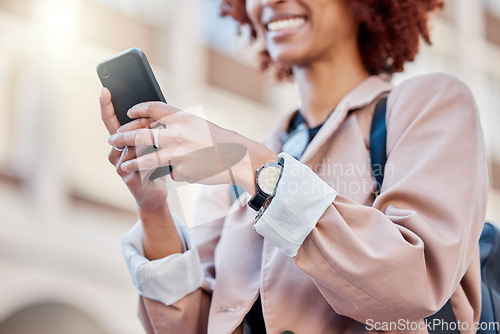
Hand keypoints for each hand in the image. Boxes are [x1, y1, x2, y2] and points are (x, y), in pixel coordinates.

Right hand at [100, 88, 167, 211]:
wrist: (155, 192)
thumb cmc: (155, 165)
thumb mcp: (153, 144)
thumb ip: (149, 129)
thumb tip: (153, 113)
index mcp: (120, 141)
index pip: (110, 120)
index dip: (106, 105)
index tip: (105, 90)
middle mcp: (115, 152)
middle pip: (124, 132)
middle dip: (140, 126)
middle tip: (156, 125)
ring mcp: (119, 165)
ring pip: (133, 146)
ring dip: (150, 145)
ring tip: (165, 146)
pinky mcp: (128, 177)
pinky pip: (140, 162)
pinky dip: (154, 159)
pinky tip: (163, 163)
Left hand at [107, 101, 278, 193]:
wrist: (238, 158)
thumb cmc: (219, 141)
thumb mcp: (197, 125)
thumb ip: (176, 125)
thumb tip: (153, 128)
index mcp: (180, 118)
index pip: (151, 109)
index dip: (137, 109)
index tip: (128, 112)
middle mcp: (175, 133)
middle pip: (140, 134)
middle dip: (123, 137)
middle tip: (113, 139)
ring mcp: (176, 154)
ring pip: (145, 159)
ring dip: (131, 162)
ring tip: (124, 165)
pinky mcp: (180, 171)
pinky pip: (169, 173)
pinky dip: (172, 173)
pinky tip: (184, 171)